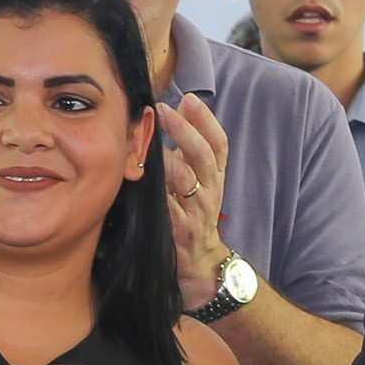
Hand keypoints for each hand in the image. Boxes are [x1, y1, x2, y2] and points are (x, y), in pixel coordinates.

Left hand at [156, 95, 231, 310]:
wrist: (201, 265)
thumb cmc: (193, 216)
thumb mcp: (198, 183)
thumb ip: (189, 150)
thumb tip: (178, 108)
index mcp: (215, 177)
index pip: (219, 144)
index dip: (206, 120)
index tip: (188, 99)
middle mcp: (210, 191)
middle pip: (204, 157)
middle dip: (185, 131)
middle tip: (164, 110)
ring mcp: (198, 213)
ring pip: (187, 181)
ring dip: (169, 160)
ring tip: (151, 143)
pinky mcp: (182, 233)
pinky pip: (170, 211)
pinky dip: (159, 197)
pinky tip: (144, 181)